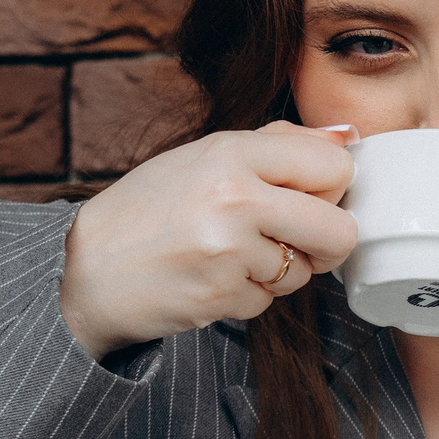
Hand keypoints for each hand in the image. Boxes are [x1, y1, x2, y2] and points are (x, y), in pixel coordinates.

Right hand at [58, 123, 360, 358]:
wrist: (90, 270)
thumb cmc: (150, 210)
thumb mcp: (206, 157)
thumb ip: (279, 144)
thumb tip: (348, 137)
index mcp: (233, 152)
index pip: (336, 167)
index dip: (330, 188)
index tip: (307, 196)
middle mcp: (235, 198)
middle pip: (339, 231)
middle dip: (325, 243)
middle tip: (293, 239)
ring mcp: (229, 251)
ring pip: (303, 273)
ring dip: (278, 272)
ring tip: (231, 255)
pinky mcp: (222, 296)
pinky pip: (268, 302)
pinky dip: (248, 295)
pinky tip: (212, 278)